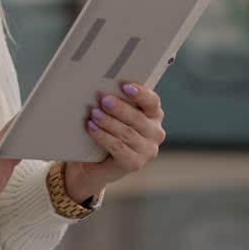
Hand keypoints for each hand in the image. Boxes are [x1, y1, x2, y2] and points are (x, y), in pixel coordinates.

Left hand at [63, 83, 165, 201]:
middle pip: (138, 118)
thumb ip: (115, 100)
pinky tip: (93, 128)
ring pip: (127, 133)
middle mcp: (155, 133)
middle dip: (119, 108)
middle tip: (103, 99)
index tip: (125, 85)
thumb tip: (103, 87)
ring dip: (109, 122)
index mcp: (153, 114)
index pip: (152, 101)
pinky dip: (103, 137)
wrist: (92, 162)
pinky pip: (118, 148)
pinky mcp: (135, 164)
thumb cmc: (105, 129)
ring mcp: (147, 151)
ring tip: (94, 113)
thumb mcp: (113, 112)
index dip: (140, 93)